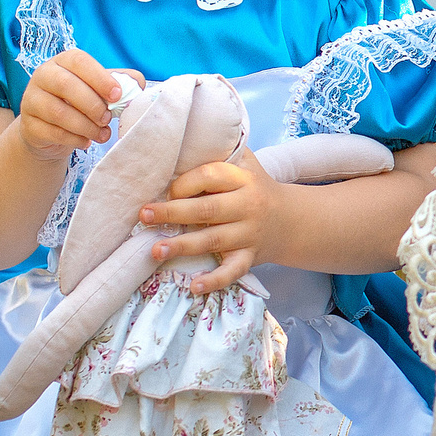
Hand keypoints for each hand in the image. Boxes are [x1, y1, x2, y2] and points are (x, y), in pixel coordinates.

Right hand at [14, 49, 138, 159]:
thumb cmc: (81, 104)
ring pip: (59, 112)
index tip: (117, 95)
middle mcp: (43, 75)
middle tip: (108, 119)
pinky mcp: (28, 124)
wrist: (51, 131)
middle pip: (67, 85)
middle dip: (93, 105)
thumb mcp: (99, 89)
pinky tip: (86, 141)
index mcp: (63, 61)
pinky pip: (53, 132)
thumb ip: (120, 82)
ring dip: (86, 126)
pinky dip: (75, 139)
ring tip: (102, 134)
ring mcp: (31, 100)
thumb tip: (138, 84)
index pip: (79, 61)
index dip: (100, 78)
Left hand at [142, 150, 283, 294]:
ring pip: (213, 240)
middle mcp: (248, 205)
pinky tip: (194, 286)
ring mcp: (249, 234)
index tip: (166, 190)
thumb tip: (176, 149)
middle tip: (145, 215)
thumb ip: (218, 153)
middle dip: (173, 212)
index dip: (184, 183)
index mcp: (243, 179)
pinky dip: (214, 280)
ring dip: (182, 246)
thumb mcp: (245, 163)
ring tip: (155, 251)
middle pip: (207, 209)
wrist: (290, 220)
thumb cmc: (255, 187)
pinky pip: (232, 271)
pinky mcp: (249, 257)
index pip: (210, 176)